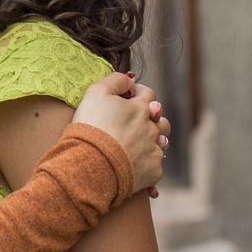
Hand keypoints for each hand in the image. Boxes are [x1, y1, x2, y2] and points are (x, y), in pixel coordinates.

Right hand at [68, 72, 168, 193]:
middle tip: (134, 125)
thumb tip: (130, 80)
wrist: (90, 165)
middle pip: (160, 120)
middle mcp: (152, 128)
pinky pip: (155, 165)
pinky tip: (133, 165)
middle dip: (151, 119)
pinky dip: (146, 164)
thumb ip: (116, 80)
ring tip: (137, 145)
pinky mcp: (153, 172)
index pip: (148, 94)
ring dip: (153, 141)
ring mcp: (154, 151)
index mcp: (141, 108)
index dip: (138, 93)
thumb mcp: (96, 93)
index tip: (128, 98)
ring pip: (161, 143)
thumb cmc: (91, 127)